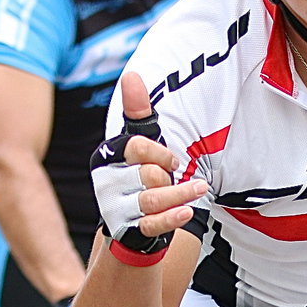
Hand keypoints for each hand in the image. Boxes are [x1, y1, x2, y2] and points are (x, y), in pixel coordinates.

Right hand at [90, 73, 206, 254]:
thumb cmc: (139, 174)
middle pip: (147, 174)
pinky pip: (152, 224)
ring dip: (180, 193)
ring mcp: (116, 209)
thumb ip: (137, 111)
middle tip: (174, 179)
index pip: (135, 147)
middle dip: (168, 176)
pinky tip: (187, 211)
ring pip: (152, 199)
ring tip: (201, 188)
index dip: (159, 152)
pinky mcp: (130, 230)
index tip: (171, 160)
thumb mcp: (139, 142)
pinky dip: (171, 217)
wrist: (132, 221)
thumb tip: (132, 76)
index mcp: (105, 158)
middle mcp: (106, 183)